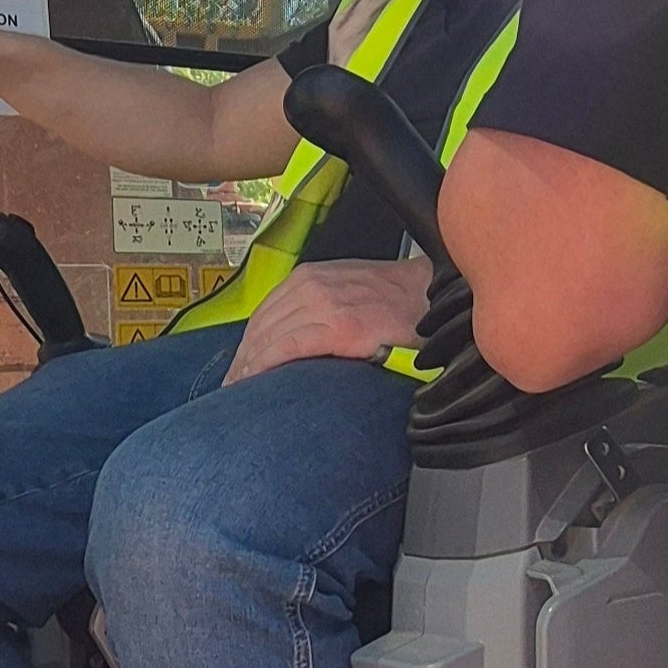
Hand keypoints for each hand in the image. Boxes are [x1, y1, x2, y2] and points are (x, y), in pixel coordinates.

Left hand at [225, 259, 434, 383]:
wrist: (435, 298)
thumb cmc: (399, 301)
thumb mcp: (348, 290)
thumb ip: (318, 305)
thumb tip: (292, 335)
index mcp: (312, 277)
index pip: (264, 312)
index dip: (247, 342)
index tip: (238, 367)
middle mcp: (313, 286)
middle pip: (262, 325)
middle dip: (243, 357)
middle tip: (232, 386)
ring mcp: (326, 305)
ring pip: (271, 336)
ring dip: (250, 365)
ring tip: (241, 390)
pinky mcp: (341, 326)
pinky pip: (291, 346)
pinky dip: (268, 363)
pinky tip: (256, 379)